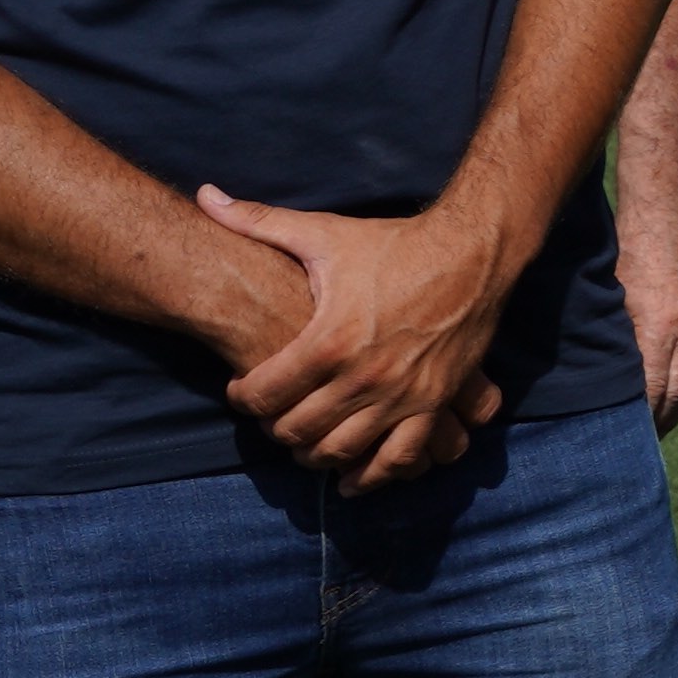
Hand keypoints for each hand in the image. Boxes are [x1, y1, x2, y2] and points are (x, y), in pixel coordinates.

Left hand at [202, 189, 517, 488]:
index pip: (263, 394)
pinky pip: (401, 456)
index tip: (243, 389)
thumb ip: (258, 220)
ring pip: (342, 450)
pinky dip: (374, 476)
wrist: (474, 252)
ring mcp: (402, 395)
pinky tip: (354, 480)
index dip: (243, 397)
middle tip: (272, 415)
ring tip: (305, 441)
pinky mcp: (435, 402)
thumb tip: (204, 196)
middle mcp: (363, 377)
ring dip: (315, 454)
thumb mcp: (324, 234)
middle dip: (274, 427)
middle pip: (296, 429)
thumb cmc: (395, 245)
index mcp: (329, 340)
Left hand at [620, 210, 677, 435]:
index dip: (643, 416)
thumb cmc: (625, 248)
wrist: (666, 211)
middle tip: (645, 444)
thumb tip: (608, 379)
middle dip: (663, 420)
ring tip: (664, 424)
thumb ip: (617, 338)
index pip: (652, 388)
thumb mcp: (612, 296)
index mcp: (661, 326)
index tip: (630, 438)